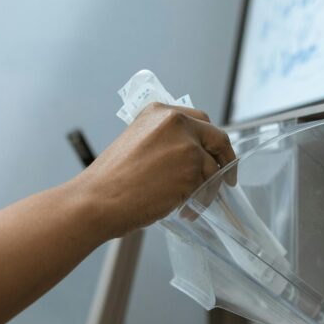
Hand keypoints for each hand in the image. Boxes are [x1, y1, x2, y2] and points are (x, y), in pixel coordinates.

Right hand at [75, 103, 235, 236]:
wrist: (98, 200)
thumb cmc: (110, 182)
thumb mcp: (136, 144)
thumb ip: (163, 142)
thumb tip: (189, 157)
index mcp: (158, 113)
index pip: (198, 121)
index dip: (209, 141)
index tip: (213, 154)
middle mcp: (175, 122)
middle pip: (216, 138)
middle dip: (224, 159)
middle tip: (225, 178)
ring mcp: (186, 145)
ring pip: (213, 168)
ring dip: (207, 188)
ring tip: (189, 206)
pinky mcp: (192, 169)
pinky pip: (208, 187)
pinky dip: (201, 201)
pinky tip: (184, 211)